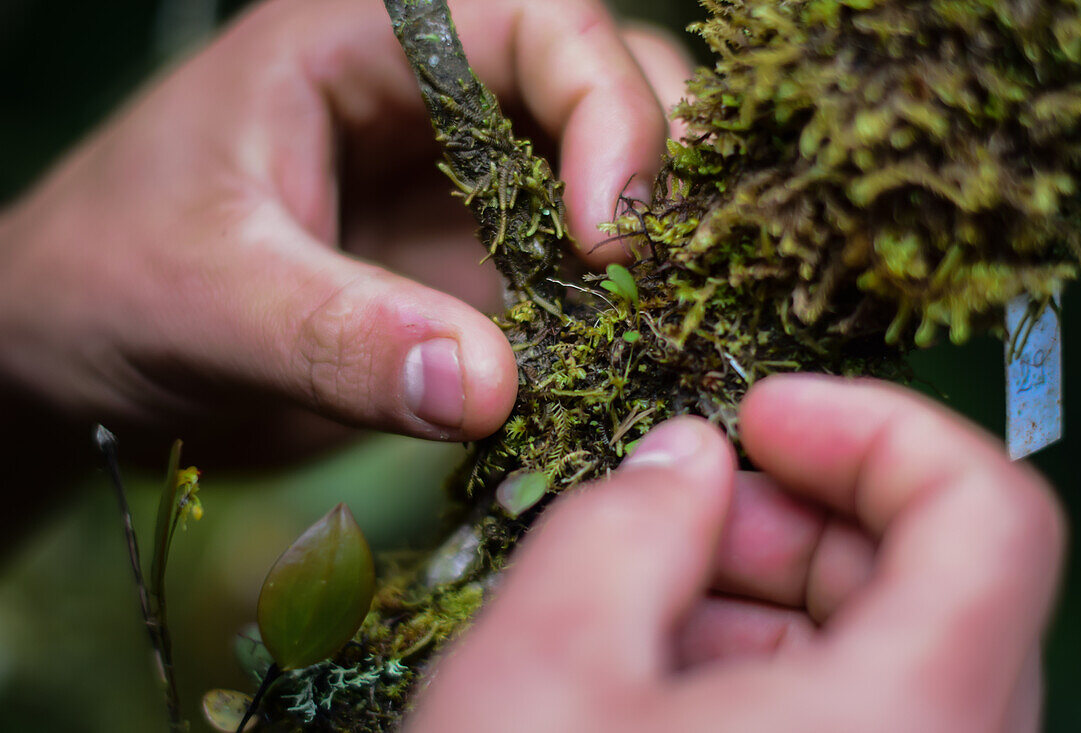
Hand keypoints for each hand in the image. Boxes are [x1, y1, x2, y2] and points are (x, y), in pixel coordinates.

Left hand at [0, 0, 691, 456]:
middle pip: (609, 86)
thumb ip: (337, 336)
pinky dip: (610, 320)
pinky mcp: (474, 274)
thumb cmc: (109, 283)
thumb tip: (487, 388)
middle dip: (655, 173)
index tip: (609, 242)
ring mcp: (465, 190)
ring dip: (648, 253)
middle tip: (657, 289)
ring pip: (610, 181)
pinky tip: (618, 372)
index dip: (606, 114)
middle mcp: (439, 99)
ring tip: (656, 335)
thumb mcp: (207, 296)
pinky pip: (574, 281)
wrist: (85, 356)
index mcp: (369, 36)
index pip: (542, 23)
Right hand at [410, 375, 1063, 732]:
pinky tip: (663, 695)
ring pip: (898, 661)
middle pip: (943, 583)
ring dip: (776, 601)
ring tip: (647, 613)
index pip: (990, 514)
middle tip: (684, 512)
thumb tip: (687, 459)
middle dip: (804, 518)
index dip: (879, 429)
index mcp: (907, 729)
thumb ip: (624, 524)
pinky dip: (775, 683)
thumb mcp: (539, 672)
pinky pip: (863, 731)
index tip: (763, 415)